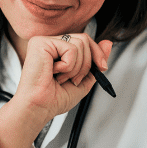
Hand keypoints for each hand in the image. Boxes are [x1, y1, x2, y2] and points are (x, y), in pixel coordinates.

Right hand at [0, 33, 111, 147]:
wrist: (39, 108)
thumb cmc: (53, 99)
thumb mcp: (83, 80)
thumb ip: (95, 62)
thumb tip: (108, 43)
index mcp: (58, 50)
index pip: (84, 40)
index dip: (97, 53)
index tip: (102, 67)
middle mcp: (50, 43)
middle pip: (84, 39)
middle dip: (87, 64)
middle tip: (74, 80)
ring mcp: (44, 41)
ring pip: (80, 43)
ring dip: (76, 68)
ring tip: (61, 78)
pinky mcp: (40, 43)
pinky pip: (70, 48)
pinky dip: (68, 66)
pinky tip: (54, 73)